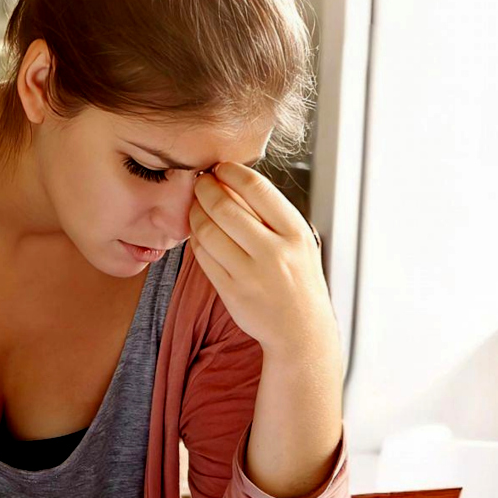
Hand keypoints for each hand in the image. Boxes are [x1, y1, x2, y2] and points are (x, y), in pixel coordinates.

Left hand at [187, 163, 339, 360]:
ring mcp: (250, 274)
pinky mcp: (231, 292)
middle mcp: (274, 252)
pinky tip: (198, 232)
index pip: (257, 188)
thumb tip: (233, 181)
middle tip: (200, 182)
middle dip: (205, 189)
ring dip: (195, 213)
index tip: (220, 167)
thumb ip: (271, 215)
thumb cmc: (299, 280)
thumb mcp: (299, 242)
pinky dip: (195, 239)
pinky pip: (203, 257)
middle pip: (225, 208)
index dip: (231, 172)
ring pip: (208, 232)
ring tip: (196, 205)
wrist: (302, 330)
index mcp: (295, 233)